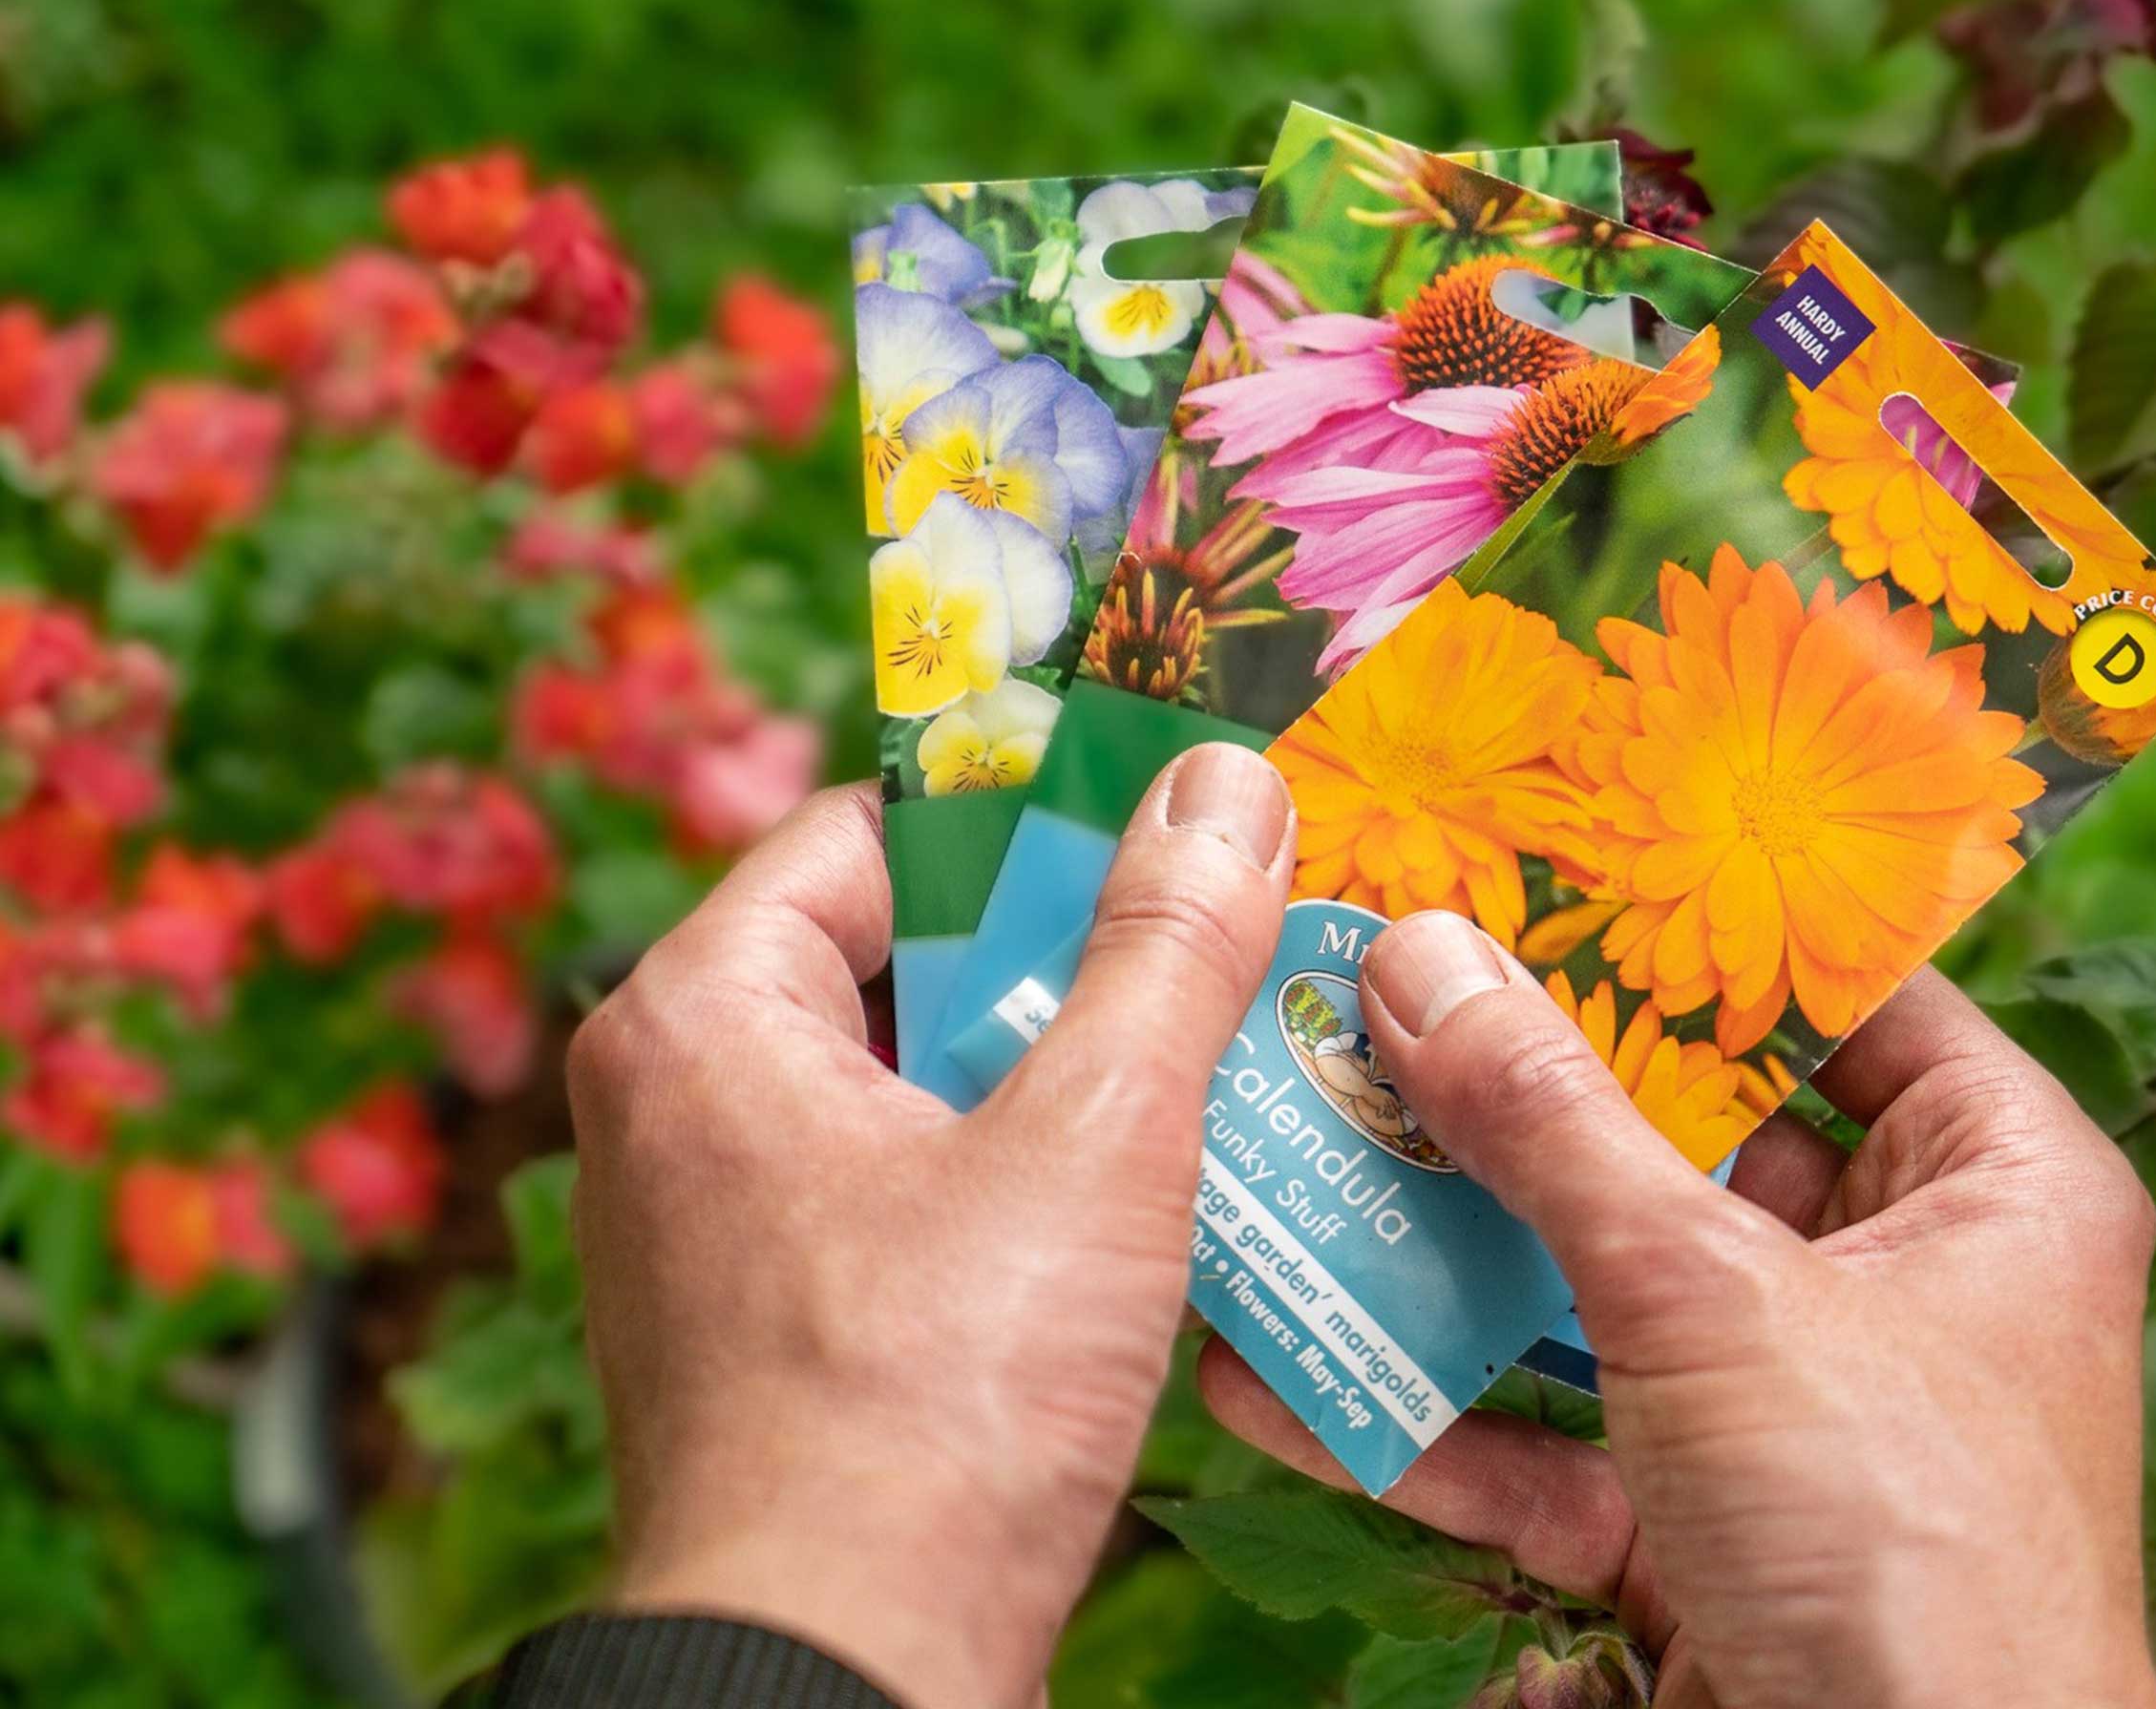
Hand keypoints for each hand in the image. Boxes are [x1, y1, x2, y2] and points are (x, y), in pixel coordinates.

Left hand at [567, 748, 1296, 1708]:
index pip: (876, 831)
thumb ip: (1166, 950)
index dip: (1034, 814)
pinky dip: (1024, 1178)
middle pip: (906, 959)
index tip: (1172, 810)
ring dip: (1067, 1072)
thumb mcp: (1090, 1140)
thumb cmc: (932, 1406)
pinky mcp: (775, 1330)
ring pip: (922, 1084)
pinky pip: (911, 1193)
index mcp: (698, 1018)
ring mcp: (720, 1228)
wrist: (838, 1682)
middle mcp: (676, 1107)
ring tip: (1221, 1059)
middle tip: (1227, 936)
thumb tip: (1227, 787)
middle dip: (1074, 954)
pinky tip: (1154, 1199)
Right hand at [1200, 911, 2155, 1708]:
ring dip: (1445, 1252)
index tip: (1541, 852)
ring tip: (1292, 1152)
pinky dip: (1431, 1421)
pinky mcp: (1704, 1537)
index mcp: (1995, 1184)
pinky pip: (1558, 1446)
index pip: (1846, 996)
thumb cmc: (1905, 1544)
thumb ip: (1556, 1129)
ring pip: (1598, 1295)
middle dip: (1520, 1090)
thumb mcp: (1710, 1296)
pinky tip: (1279, 1370)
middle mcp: (1909, 1284)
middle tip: (1373, 987)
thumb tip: (1426, 960)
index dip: (1698, 924)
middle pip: (1690, 1143)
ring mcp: (1800, 1419)